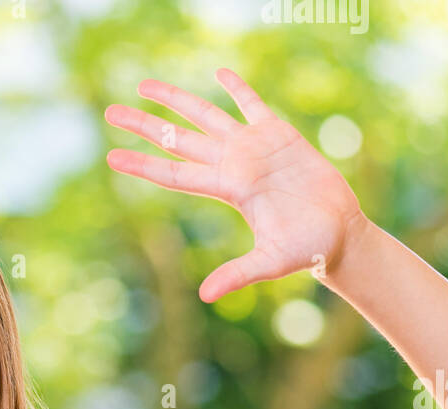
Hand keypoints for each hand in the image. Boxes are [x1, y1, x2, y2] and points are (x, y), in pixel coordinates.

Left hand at [105, 67, 366, 299]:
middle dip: (145, 125)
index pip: (174, 174)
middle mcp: (232, 165)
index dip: (143, 165)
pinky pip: (252, 105)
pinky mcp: (279, 134)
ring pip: (205, 116)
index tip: (111, 157)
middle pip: (178, 139)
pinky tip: (219, 72)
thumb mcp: (269, 262)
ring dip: (176, 99)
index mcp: (227, 188)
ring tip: (145, 84)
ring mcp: (253, 147)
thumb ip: (237, 274)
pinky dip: (237, 88)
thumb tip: (205, 296)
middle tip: (110, 113)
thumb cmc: (304, 249)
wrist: (337, 233)